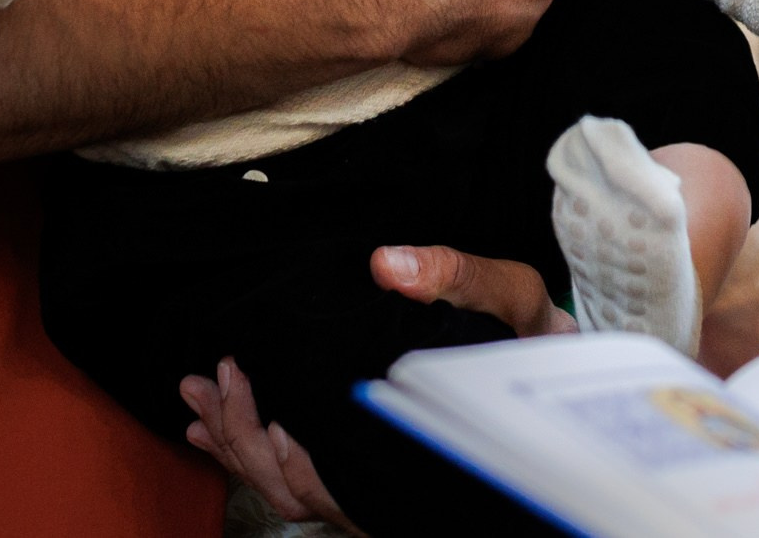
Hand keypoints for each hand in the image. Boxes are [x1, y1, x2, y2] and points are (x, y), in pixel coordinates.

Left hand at [179, 245, 572, 526]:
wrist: (558, 369)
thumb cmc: (529, 338)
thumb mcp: (506, 293)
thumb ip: (452, 275)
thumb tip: (386, 264)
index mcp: (420, 441)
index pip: (337, 472)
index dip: (287, 448)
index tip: (251, 393)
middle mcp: (396, 477)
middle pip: (302, 487)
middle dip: (242, 437)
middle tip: (210, 382)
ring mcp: (381, 485)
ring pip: (298, 493)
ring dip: (240, 448)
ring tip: (200, 401)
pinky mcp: (370, 476)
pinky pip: (304, 486)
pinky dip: (256, 457)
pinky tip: (224, 428)